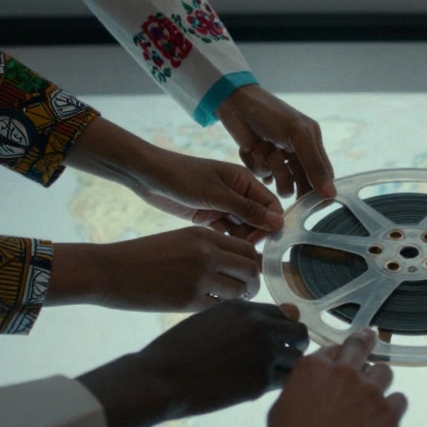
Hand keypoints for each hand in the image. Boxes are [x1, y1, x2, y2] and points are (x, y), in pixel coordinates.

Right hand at [49, 226, 261, 312]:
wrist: (109, 270)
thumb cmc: (141, 256)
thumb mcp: (178, 240)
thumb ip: (207, 248)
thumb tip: (235, 265)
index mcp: (204, 235)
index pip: (246, 248)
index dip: (252, 262)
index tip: (248, 272)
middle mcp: (207, 253)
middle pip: (251, 269)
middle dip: (254, 281)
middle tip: (248, 290)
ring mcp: (200, 277)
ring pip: (239, 290)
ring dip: (239, 296)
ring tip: (228, 299)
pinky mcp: (190, 300)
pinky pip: (218, 305)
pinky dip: (217, 306)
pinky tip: (205, 304)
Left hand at [66, 117, 282, 239]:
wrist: (147, 176)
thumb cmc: (182, 177)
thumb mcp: (217, 195)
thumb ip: (247, 209)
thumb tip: (278, 222)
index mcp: (243, 180)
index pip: (270, 204)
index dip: (271, 223)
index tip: (263, 240)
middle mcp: (237, 193)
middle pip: (258, 219)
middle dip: (255, 234)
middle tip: (243, 248)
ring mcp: (222, 205)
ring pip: (241, 228)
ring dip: (239, 239)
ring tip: (230, 249)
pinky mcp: (208, 216)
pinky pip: (225, 231)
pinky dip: (224, 239)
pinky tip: (217, 245)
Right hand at [77, 301, 308, 426]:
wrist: (160, 379)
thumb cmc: (178, 351)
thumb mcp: (210, 321)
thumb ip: (243, 320)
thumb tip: (280, 319)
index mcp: (244, 308)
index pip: (282, 315)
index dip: (280, 330)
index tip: (274, 343)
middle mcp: (260, 325)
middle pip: (299, 334)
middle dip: (293, 347)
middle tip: (280, 361)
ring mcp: (264, 352)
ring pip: (297, 361)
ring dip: (286, 370)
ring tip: (264, 378)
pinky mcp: (262, 381)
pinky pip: (285, 383)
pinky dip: (276, 387)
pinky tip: (255, 389)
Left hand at [216, 84, 336, 199]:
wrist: (235, 104)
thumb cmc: (270, 113)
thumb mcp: (298, 135)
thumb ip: (314, 165)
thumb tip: (331, 194)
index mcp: (312, 143)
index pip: (323, 175)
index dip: (318, 189)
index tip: (310, 202)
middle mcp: (298, 153)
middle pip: (301, 182)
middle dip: (289, 178)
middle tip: (280, 177)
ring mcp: (279, 158)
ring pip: (281, 182)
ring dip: (271, 168)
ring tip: (264, 148)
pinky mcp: (261, 161)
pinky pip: (262, 176)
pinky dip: (256, 165)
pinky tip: (252, 149)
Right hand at [244, 328, 406, 426]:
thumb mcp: (280, 412)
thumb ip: (299, 390)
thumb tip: (308, 388)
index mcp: (312, 369)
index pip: (331, 349)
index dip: (337, 356)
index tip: (342, 358)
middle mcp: (343, 373)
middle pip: (360, 346)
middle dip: (366, 340)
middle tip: (371, 337)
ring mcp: (369, 391)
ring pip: (384, 371)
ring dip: (379, 381)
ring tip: (373, 398)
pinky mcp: (389, 413)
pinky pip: (399, 399)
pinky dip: (392, 407)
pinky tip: (384, 420)